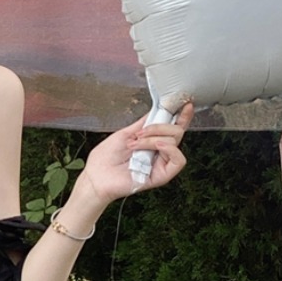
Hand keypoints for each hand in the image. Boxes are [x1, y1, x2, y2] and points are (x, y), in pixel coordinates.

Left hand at [79, 102, 193, 207]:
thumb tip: (156, 111)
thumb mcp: (125, 133)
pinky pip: (178, 160)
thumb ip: (143, 123)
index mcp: (151, 142)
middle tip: (139, 133)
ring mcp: (161, 164)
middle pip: (176, 132)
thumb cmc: (105, 158)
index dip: (181, 116)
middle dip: (159, 127)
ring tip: (135, 144)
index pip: (172, 128)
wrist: (96, 175)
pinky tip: (156, 146)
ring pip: (175, 142)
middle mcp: (159, 153)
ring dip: (153, 138)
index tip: (185, 104)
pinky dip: (169, 149)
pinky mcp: (162, 176)